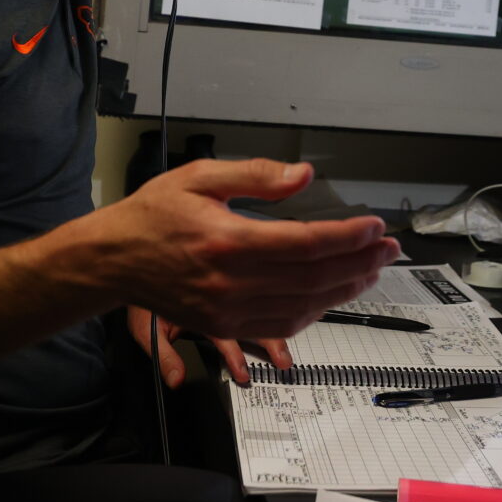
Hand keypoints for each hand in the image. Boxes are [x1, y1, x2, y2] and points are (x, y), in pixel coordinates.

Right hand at [82, 159, 399, 339]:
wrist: (113, 259)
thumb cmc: (154, 214)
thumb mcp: (200, 177)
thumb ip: (257, 176)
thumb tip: (303, 175)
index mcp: (228, 241)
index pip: (306, 243)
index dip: (348, 237)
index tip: (374, 227)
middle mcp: (230, 282)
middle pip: (313, 278)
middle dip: (359, 262)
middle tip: (388, 248)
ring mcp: (227, 310)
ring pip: (304, 306)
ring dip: (345, 289)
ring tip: (371, 269)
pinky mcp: (223, 325)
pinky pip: (281, 325)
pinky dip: (315, 311)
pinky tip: (333, 294)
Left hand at [127, 306, 291, 386]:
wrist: (143, 263)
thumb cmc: (146, 297)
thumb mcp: (145, 326)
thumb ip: (163, 355)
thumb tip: (176, 379)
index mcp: (199, 309)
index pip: (223, 334)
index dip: (234, 356)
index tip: (244, 374)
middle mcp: (218, 300)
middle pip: (250, 321)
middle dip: (269, 343)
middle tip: (282, 362)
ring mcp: (227, 293)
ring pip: (258, 309)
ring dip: (274, 330)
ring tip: (284, 351)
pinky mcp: (228, 290)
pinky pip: (255, 299)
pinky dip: (273, 309)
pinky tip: (287, 319)